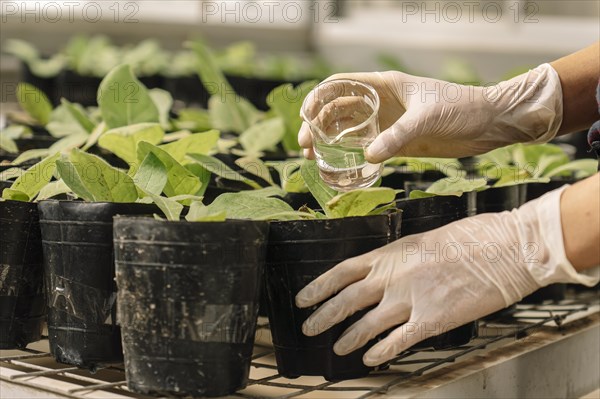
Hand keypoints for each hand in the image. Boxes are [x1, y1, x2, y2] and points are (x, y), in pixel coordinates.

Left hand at [295, 187, 596, 366]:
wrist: (505, 248)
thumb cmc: (470, 238)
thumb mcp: (423, 240)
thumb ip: (398, 259)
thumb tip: (383, 272)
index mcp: (389, 254)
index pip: (341, 271)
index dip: (318, 287)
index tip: (303, 299)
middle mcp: (392, 277)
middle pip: (346, 301)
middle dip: (323, 316)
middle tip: (309, 328)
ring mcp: (410, 300)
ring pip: (366, 325)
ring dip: (348, 338)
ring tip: (338, 348)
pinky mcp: (431, 321)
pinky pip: (397, 341)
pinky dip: (381, 352)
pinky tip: (371, 360)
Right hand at [299, 64, 562, 162]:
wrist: (489, 124)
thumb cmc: (462, 109)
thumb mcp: (428, 118)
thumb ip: (398, 136)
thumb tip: (369, 156)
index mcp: (385, 87)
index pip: (341, 85)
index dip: (318, 98)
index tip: (304, 116)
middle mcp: (382, 104)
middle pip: (338, 110)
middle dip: (317, 124)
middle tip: (304, 144)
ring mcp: (388, 124)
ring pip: (348, 130)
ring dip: (328, 140)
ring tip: (312, 155)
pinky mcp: (398, 143)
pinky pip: (366, 148)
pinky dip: (350, 155)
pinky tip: (338, 165)